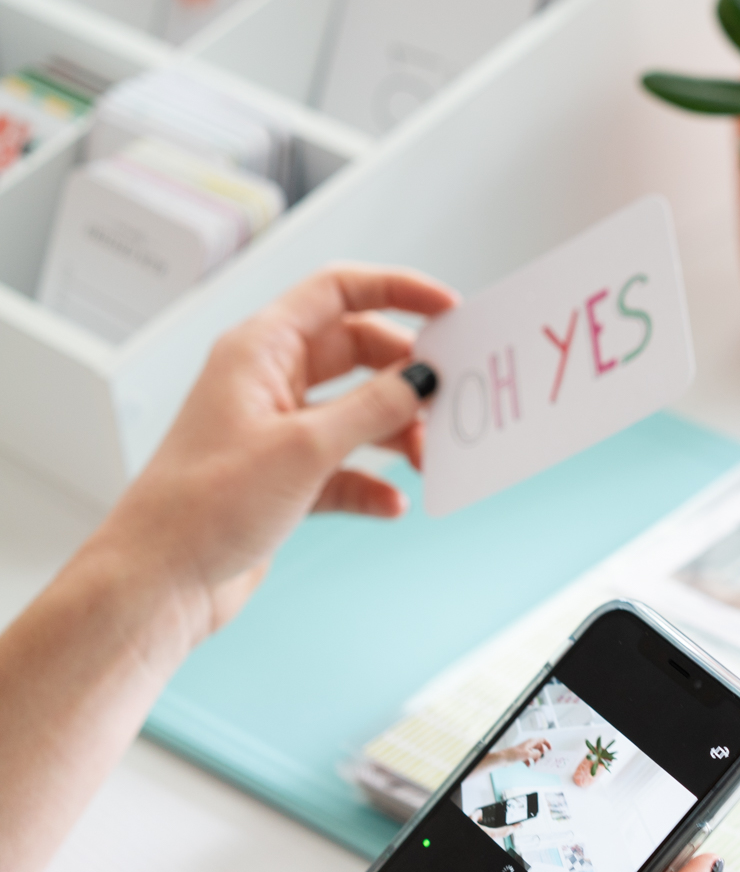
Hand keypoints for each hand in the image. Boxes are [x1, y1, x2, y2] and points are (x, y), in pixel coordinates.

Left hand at [96, 265, 457, 641]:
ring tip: (427, 458)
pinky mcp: (284, 478)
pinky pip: (345, 466)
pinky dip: (373, 481)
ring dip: (397, 433)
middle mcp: (268, 382)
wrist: (160, 582)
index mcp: (261, 350)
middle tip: (447, 399)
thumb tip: (423, 378)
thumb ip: (374, 408)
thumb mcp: (305, 447)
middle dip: (406, 376)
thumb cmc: (204, 506)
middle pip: (359, 352)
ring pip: (357, 411)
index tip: (448, 311)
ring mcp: (277, 430)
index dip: (398, 290)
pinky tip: (392, 503)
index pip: (338, 291)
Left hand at [492, 739, 553, 766]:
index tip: (550, 750)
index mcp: (531, 742)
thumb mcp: (528, 754)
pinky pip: (529, 759)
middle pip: (539, 747)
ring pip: (534, 754)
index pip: (542, 740)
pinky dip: (530, 762)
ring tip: (535, 763)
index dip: (548, 744)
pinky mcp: (521, 756)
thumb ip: (536, 754)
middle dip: (542, 753)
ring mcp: (525, 750)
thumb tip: (541, 755)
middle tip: (542, 759)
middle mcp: (529, 745)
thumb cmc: (514, 754)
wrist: (503, 758)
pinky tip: (529, 766)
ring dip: (536, 758)